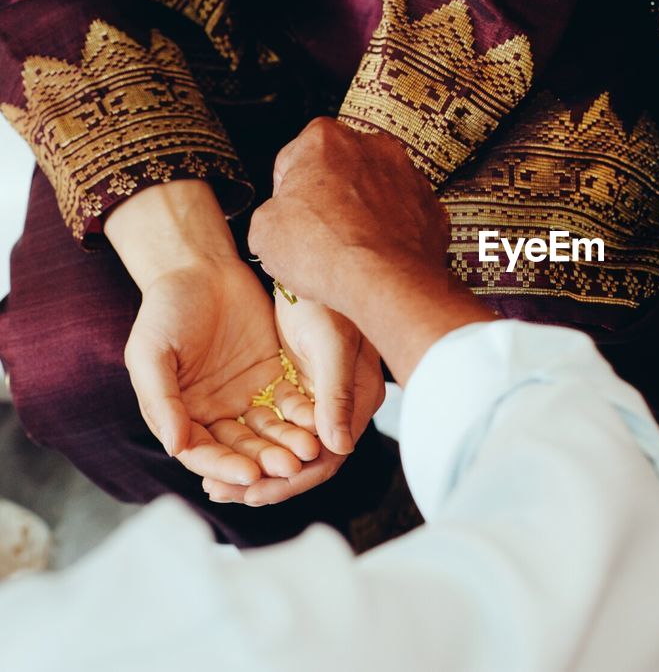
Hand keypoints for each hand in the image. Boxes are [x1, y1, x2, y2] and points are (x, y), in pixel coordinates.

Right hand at [107, 181, 319, 485]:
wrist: (200, 267)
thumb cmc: (166, 309)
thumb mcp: (152, 353)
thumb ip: (162, 400)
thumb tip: (175, 447)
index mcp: (181, 415)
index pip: (203, 453)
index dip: (225, 467)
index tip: (250, 475)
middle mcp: (216, 413)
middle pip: (242, 449)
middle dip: (265, 461)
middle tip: (291, 468)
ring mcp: (247, 396)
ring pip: (270, 430)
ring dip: (288, 444)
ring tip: (309, 452)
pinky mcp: (275, 375)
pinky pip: (291, 402)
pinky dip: (303, 415)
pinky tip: (319, 423)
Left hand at [202, 298, 385, 506]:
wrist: (308, 257)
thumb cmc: (327, 296)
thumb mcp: (332, 343)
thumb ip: (337, 394)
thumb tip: (338, 448)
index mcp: (359, 399)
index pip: (327, 457)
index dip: (290, 480)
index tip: (252, 491)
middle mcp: (340, 405)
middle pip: (301, 459)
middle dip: (262, 479)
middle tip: (218, 491)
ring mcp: (315, 396)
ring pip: (280, 444)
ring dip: (248, 462)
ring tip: (209, 478)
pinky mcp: (292, 384)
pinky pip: (267, 423)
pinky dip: (244, 438)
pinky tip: (212, 446)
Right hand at [249, 118, 494, 383]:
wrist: (387, 283)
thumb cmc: (329, 252)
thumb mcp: (264, 231)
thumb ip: (269, 212)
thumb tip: (275, 223)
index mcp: (324, 138)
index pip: (292, 159)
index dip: (285, 193)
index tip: (287, 215)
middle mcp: (371, 147)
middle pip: (337, 172)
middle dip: (327, 198)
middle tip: (315, 234)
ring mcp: (406, 174)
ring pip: (373, 191)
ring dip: (360, 213)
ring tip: (346, 249)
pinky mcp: (430, 205)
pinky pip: (402, 214)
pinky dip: (391, 230)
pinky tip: (374, 255)